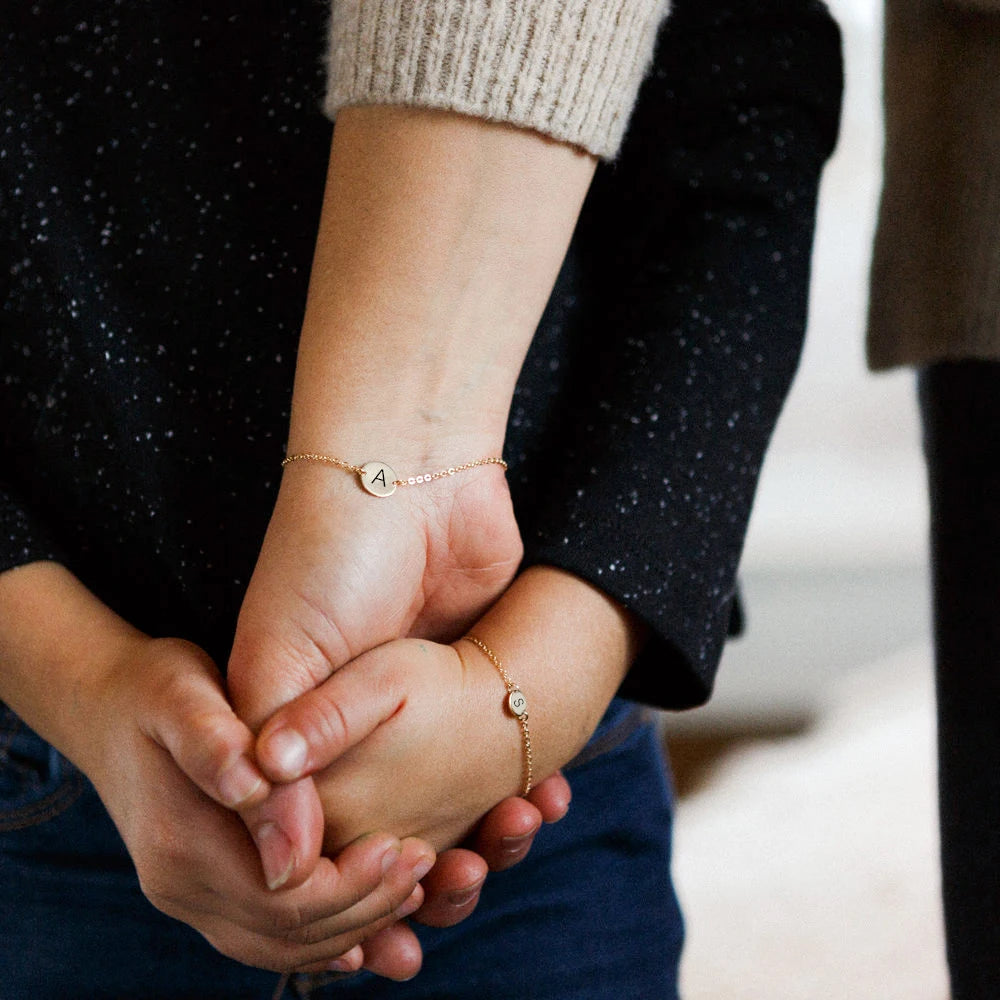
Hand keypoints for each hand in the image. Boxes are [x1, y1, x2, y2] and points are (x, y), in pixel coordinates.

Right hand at [0, 564, 435, 973]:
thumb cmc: (157, 690)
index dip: (351, 881)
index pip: (281, 897)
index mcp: (182, 841)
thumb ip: (214, 740)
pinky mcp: (208, 890)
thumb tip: (257, 785)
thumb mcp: (180, 692)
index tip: (406, 844)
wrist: (108, 709)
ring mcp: (191, 896)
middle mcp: (182, 885)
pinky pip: (268, 938)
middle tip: (426, 865)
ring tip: (413, 886)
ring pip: (282, 946)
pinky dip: (324, 936)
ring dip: (354, 926)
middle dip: (366, 906)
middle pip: (288, 933)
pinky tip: (371, 922)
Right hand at [227, 459, 527, 857]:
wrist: (412, 477)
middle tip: (456, 885)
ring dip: (481, 835)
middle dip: (423, 870)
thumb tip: (278, 859)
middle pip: (389, 825)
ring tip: (503, 848)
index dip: (345, 880)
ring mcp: (421, 705)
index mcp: (295, 724)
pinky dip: (517, 790)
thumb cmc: (326, 560)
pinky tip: (538, 807)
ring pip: (452, 801)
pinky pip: (498, 757)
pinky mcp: (475, 681)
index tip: (384, 919)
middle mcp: (356, 723)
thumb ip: (268, 750)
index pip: (316, 833)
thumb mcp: (278, 655)